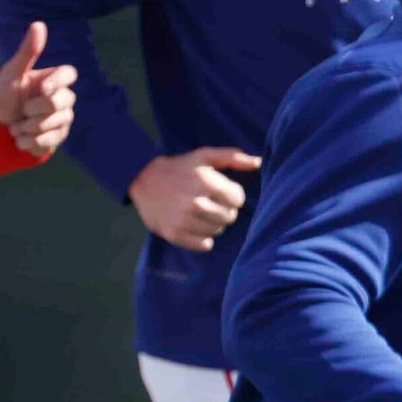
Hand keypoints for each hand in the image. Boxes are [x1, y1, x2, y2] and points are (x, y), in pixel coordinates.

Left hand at [0, 20, 77, 157]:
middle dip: (37, 110)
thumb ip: (28, 52)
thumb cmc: (2, 96)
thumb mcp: (11, 73)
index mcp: (52, 80)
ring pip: (57, 124)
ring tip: (16, 126)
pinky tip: (20, 138)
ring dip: (29, 127)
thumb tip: (38, 24)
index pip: (69, 74)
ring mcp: (62, 119)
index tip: (42, 90)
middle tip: (21, 111)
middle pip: (63, 102)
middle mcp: (62, 98)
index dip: (58, 82)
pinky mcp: (57, 138)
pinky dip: (30, 142)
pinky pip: (50, 141)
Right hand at [131, 147, 262, 252]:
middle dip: (223, 209)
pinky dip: (202, 237)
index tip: (218, 191)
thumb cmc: (179, 168)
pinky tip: (192, 224)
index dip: (231, 195)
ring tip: (198, 211)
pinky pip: (205, 245)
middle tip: (208, 202)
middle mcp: (196, 203)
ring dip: (212, 223)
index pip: (238, 200)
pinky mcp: (175, 234)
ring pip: (218, 231)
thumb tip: (259, 163)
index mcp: (206, 183)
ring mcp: (185, 221)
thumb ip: (232, 157)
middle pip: (230, 217)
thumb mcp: (204, 156)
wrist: (142, 179)